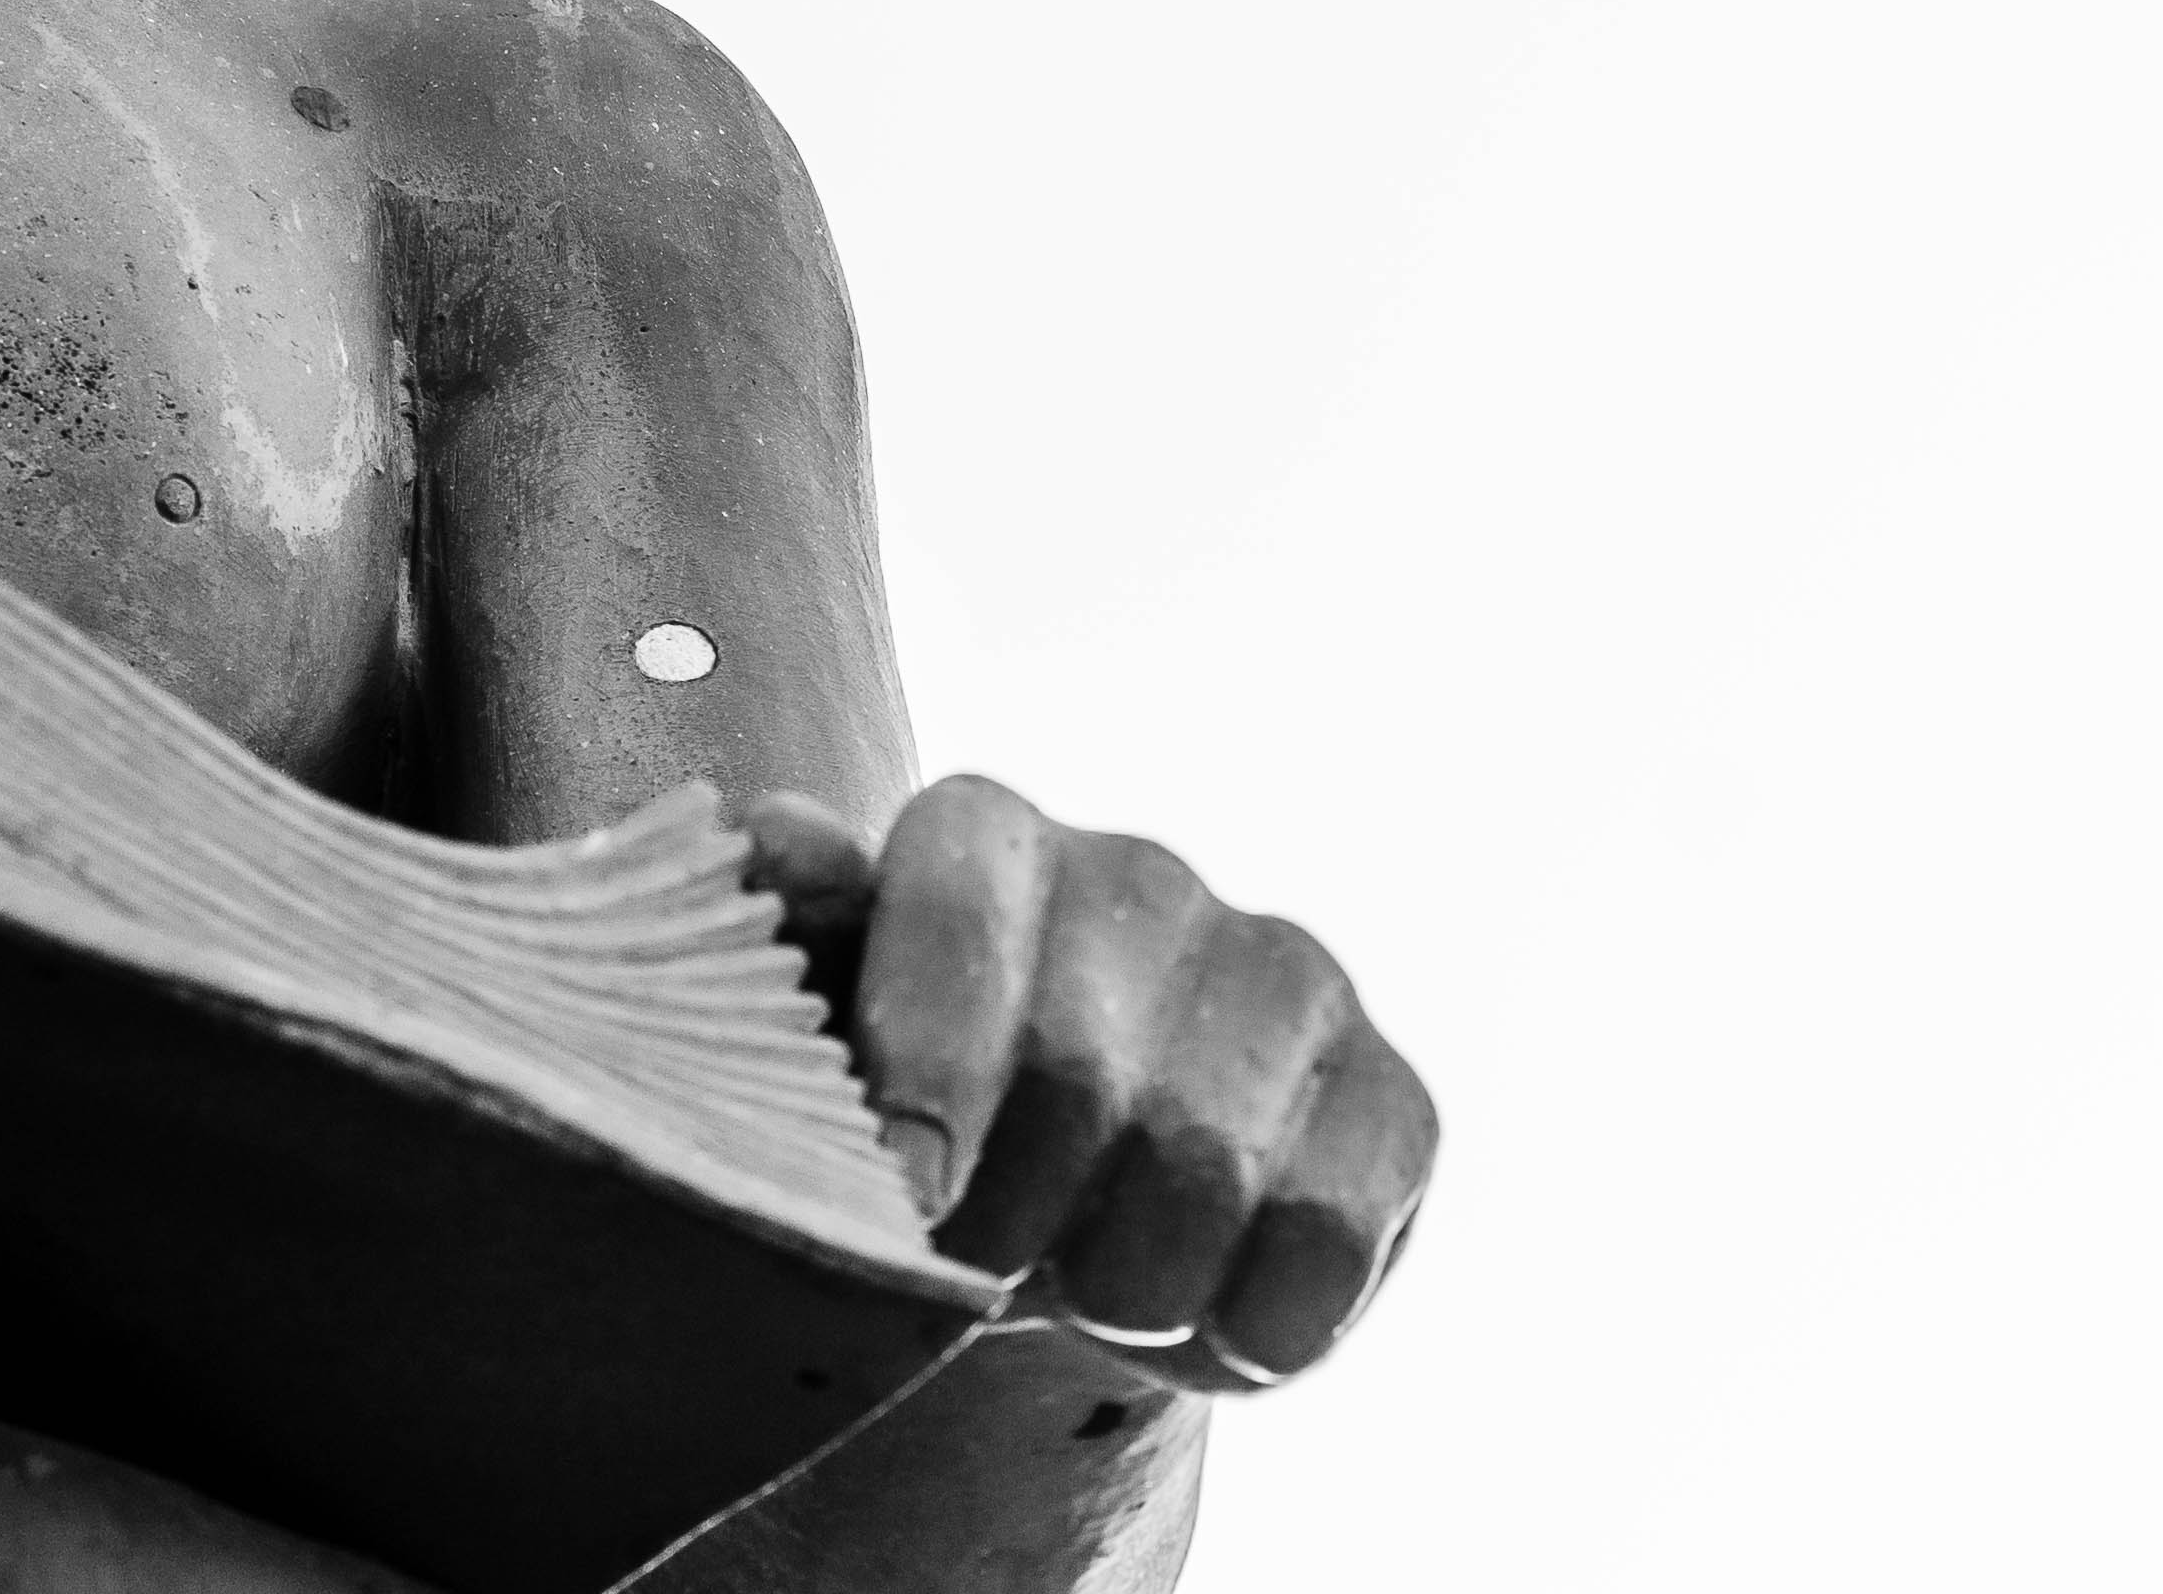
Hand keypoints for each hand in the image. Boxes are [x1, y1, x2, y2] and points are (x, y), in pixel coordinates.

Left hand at [742, 774, 1435, 1394]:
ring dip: (1123, 1285)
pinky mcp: (1387, 1095)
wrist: (1045, 1229)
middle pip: (1081, 1078)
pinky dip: (1255, 1322)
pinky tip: (1206, 1310)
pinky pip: (1332, 1230)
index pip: (962, 912)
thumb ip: (774, 945)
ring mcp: (1283, 976)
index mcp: (982, 840)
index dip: (930, 1068)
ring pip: (1205, 1170)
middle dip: (1009, 1221)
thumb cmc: (900, 1129)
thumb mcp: (800, 1047)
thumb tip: (785, 848)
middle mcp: (1143, 879)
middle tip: (976, 1263)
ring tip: (1080, 1280)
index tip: (911, 1203)